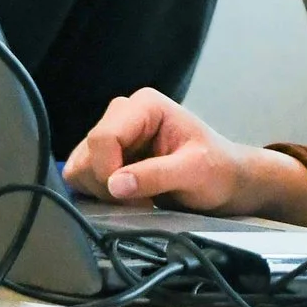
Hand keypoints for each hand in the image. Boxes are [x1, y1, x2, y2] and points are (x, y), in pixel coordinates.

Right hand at [62, 87, 306, 225]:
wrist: (226, 181)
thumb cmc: (218, 169)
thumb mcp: (195, 171)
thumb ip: (156, 175)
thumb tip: (115, 184)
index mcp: (145, 105)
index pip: (104, 138)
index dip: (109, 171)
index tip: (131, 196)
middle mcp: (123, 115)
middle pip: (87, 154)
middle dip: (108, 185)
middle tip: (141, 200)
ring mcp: (112, 137)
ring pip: (80, 168)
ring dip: (103, 192)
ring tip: (138, 199)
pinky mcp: (105, 159)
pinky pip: (83, 179)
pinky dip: (100, 196)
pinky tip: (129, 199)